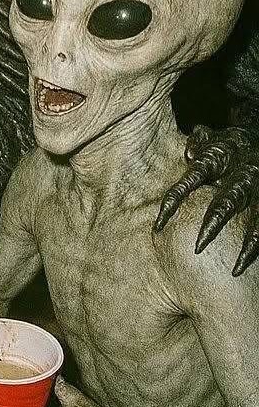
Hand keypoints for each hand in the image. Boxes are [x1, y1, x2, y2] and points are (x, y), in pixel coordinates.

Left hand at [156, 124, 258, 274]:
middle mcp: (239, 175)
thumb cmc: (226, 142)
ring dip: (244, 246)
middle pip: (224, 204)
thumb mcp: (209, 136)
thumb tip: (189, 156)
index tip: (158, 225)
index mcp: (218, 159)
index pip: (191, 181)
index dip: (175, 201)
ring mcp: (256, 188)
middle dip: (212, 227)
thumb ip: (197, 143)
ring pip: (252, 220)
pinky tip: (243, 265)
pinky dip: (254, 248)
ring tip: (235, 269)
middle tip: (198, 249)